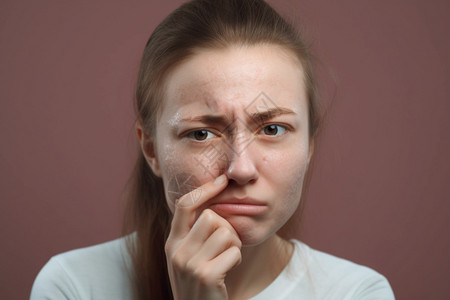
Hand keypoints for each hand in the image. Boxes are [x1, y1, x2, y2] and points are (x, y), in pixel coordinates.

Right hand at [165, 174, 241, 299]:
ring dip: (234, 244)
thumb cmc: (198, 283)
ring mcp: (189, 264)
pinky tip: (227, 271)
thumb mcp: (188, 257)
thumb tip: (214, 201)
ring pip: (225, 232)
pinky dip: (236, 259)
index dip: (205, 189)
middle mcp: (176, 251)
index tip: (222, 179)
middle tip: (226, 245)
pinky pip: (233, 251)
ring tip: (226, 259)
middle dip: (226, 228)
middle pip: (211, 216)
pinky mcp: (206, 275)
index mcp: (172, 242)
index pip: (185, 204)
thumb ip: (193, 234)